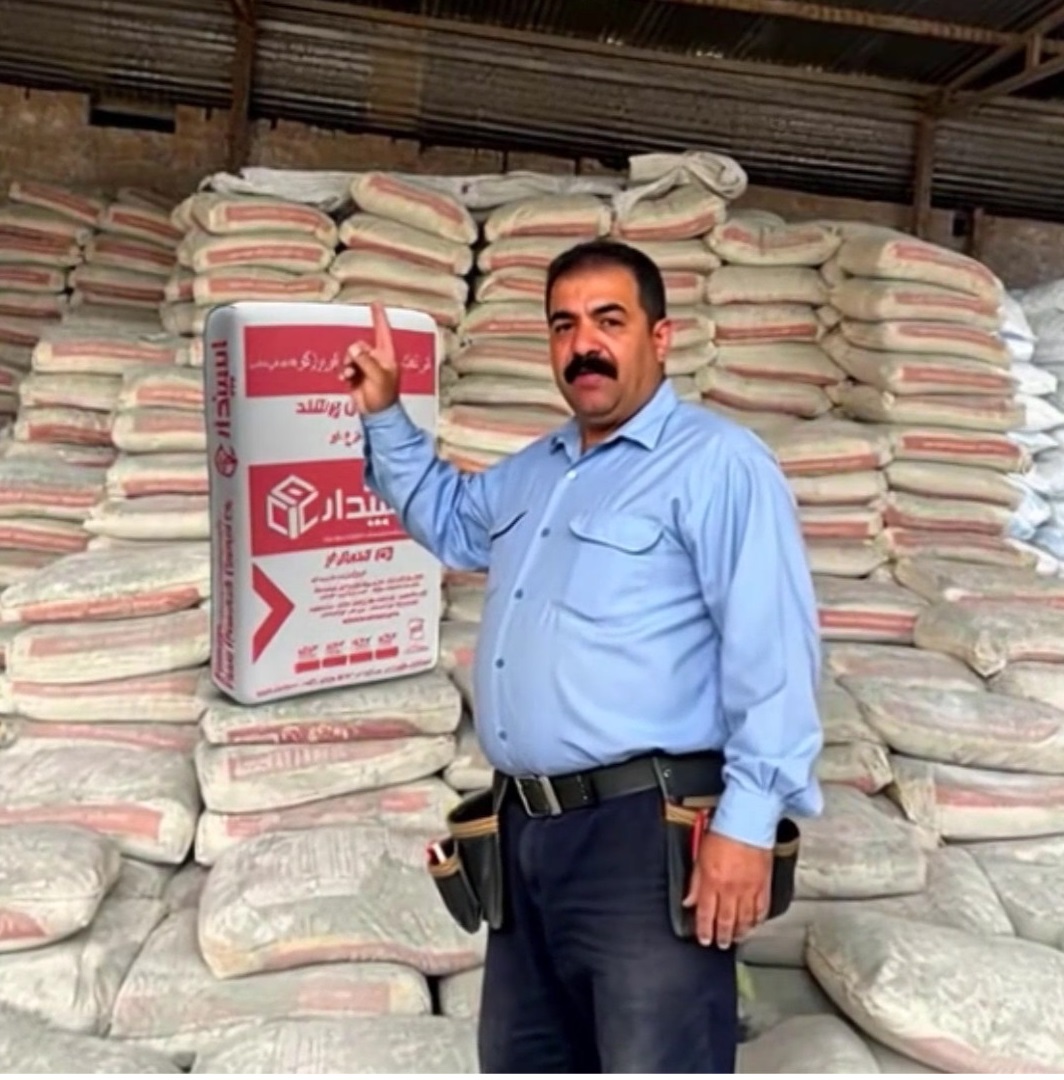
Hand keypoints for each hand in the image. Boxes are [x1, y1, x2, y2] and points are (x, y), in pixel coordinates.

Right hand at [342, 301, 399, 414]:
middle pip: (360, 345)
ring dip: (348, 364)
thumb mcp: (378, 376)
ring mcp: (366, 368)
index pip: (382, 332)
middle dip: (355, 354)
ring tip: (351, 375)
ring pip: (351, 356)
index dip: (379, 318)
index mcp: (386, 357)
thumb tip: (354, 348)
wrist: (376, 414)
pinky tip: (347, 379)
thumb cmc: (384, 397)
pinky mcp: (357, 376)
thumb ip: (366, 360)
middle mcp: (376, 359)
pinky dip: (345, 371)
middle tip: (356, 367)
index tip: (375, 303)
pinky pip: (346, 367)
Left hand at [683, 830, 771, 948]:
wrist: (747, 821)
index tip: (704, 939)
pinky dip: (758, 920)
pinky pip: (761, 909)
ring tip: (737, 938)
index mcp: (712, 882)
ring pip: (745, 920)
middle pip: (726, 921)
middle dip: (722, 936)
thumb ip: (695, 883)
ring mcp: (749, 889)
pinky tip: (755, 924)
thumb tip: (688, 901)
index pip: (706, 914)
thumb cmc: (723, 833)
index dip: (704, 930)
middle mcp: (730, 889)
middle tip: (721, 944)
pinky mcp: (764, 885)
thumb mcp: (699, 857)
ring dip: (740, 932)